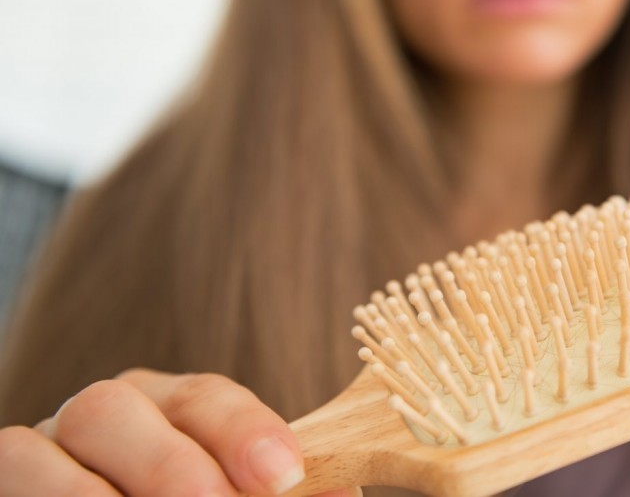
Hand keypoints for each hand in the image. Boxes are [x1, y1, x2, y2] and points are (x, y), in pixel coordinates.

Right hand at [0, 368, 357, 495]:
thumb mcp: (236, 493)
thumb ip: (272, 491)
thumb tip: (341, 490)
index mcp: (164, 410)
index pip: (202, 397)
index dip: (242, 430)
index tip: (283, 474)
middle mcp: (97, 423)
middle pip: (111, 408)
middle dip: (166, 463)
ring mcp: (36, 457)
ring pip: (37, 452)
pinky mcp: (1, 490)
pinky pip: (9, 491)